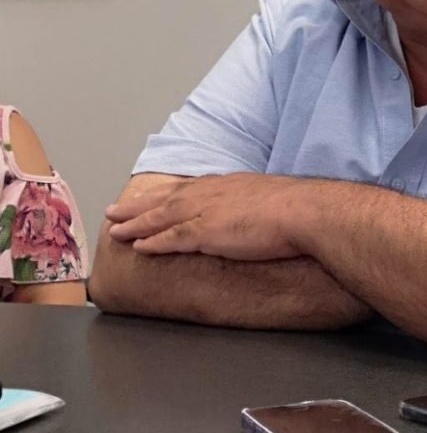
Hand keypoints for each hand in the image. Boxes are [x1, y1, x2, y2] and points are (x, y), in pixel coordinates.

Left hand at [106, 173, 306, 259]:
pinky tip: (139, 247)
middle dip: (138, 204)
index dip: (163, 194)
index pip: (188, 188)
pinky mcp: (208, 231)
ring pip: (162, 216)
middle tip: (114, 211)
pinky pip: (173, 237)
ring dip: (136, 222)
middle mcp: (213, 193)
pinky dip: (154, 241)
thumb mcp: (271, 199)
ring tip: (115, 230)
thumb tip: (254, 214)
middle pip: (166, 198)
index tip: (147, 197)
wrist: (306, 211)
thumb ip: (254, 205)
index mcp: (229, 185)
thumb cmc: (299, 207)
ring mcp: (209, 211)